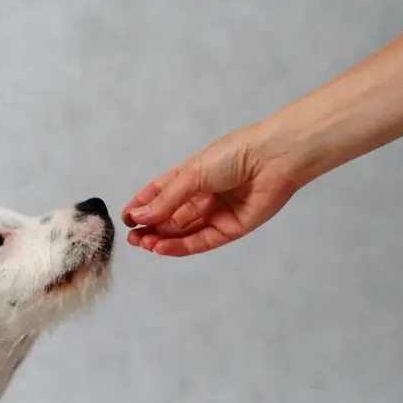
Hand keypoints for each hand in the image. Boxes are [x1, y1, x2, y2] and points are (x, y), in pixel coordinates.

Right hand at [120, 124, 305, 256]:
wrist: (275, 158)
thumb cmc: (234, 155)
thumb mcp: (192, 174)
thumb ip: (167, 199)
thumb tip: (140, 216)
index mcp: (191, 176)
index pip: (160, 194)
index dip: (143, 206)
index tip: (127, 218)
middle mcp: (202, 196)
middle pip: (170, 217)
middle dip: (150, 227)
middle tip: (133, 237)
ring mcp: (216, 214)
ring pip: (183, 232)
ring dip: (162, 239)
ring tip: (144, 243)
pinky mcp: (231, 229)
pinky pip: (202, 241)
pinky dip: (181, 246)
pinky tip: (162, 247)